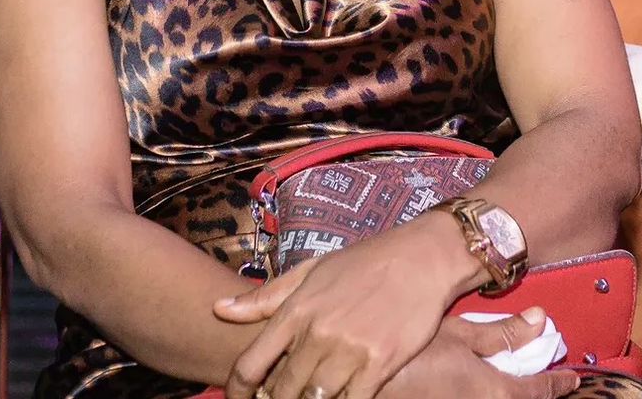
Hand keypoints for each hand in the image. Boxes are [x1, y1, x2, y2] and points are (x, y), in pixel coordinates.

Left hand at [215, 219, 466, 398]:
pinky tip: (341, 396)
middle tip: (285, 395)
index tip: (242, 398)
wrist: (422, 258)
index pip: (250, 365)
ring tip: (312, 395)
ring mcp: (348, 350)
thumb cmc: (366, 262)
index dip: (238, 390)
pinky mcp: (379, 364)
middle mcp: (318, 332)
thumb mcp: (313, 269)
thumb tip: (219, 309)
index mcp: (297, 309)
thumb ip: (266, 295)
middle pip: (281, 391)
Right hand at [379, 315, 579, 396]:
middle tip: (549, 380)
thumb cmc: (414, 350)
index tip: (573, 378)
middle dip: (536, 393)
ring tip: (519, 380)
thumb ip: (503, 333)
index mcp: (492, 393)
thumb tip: (541, 321)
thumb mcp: (460, 332)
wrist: (365, 379)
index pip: (536, 392)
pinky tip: (483, 383)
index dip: (557, 384)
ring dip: (512, 393)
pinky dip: (490, 393)